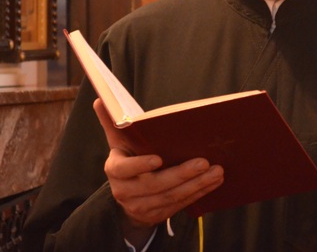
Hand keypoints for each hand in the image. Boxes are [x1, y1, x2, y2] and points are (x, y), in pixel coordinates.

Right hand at [93, 99, 223, 243]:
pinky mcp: (157, 215)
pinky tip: (213, 182)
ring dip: (197, 185)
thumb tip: (100, 100)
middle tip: (204, 162)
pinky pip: (180, 205)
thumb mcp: (118, 141)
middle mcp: (125, 191)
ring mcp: (141, 207)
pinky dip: (199, 193)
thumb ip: (112, 121)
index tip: (158, 158)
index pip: (124, 169)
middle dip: (181, 174)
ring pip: (171, 197)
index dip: (139, 165)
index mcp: (115, 170)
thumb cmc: (127, 158)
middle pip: (155, 185)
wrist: (127, 195)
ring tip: (216, 171)